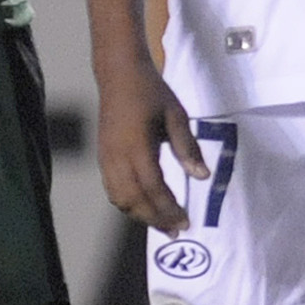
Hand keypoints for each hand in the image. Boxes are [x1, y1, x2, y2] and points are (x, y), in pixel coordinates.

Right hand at [94, 54, 205, 235]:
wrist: (119, 74)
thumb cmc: (150, 91)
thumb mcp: (176, 115)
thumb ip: (187, 147)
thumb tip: (201, 176)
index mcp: (137, 146)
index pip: (153, 188)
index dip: (168, 209)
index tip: (185, 222)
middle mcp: (117, 157)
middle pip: (134, 200)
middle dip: (155, 219)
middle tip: (176, 230)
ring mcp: (106, 158)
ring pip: (120, 199)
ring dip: (140, 215)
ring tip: (161, 223)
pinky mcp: (102, 157)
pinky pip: (112, 189)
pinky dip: (127, 203)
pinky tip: (143, 206)